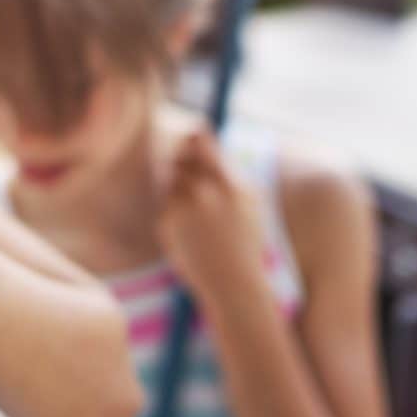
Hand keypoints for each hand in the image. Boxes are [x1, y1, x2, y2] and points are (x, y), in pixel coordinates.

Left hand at [156, 129, 268, 296]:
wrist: (231, 281)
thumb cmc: (244, 240)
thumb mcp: (249, 203)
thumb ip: (228, 173)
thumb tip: (206, 141)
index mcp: (229, 185)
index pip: (203, 143)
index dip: (195, 136)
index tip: (193, 135)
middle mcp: (204, 193)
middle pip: (180, 155)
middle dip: (182, 156)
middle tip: (188, 165)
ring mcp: (183, 207)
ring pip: (172, 179)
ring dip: (180, 186)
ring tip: (199, 212)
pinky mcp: (167, 221)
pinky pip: (167, 202)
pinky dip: (175, 210)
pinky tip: (191, 230)